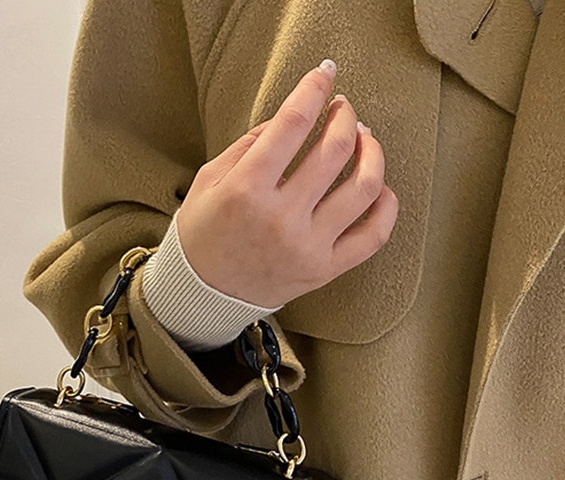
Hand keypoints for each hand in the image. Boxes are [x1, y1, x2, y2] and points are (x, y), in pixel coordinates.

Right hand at [176, 59, 398, 307]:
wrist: (204, 294)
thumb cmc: (203, 235)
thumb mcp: (209, 181)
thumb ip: (249, 145)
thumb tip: (292, 119)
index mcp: (247, 190)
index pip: (294, 123)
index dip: (314, 89)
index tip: (323, 75)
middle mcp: (281, 218)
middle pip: (335, 148)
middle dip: (345, 116)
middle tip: (342, 109)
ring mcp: (307, 246)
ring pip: (364, 187)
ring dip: (372, 152)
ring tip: (364, 141)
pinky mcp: (324, 270)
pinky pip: (373, 235)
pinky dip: (386, 206)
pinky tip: (379, 187)